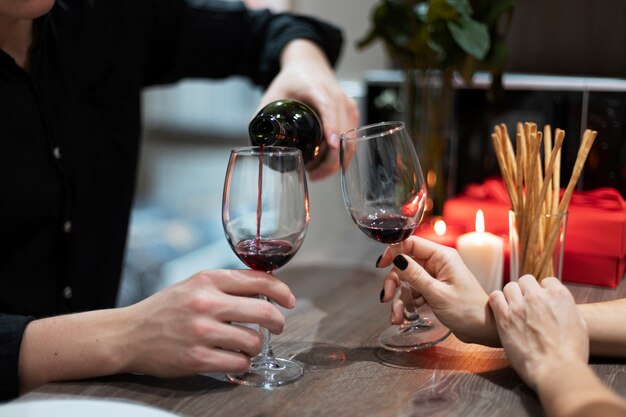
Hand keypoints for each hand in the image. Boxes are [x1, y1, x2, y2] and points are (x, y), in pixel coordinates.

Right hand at [122, 269, 295, 375]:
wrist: (129, 334)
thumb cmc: (166, 309)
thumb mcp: (194, 285)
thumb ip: (227, 285)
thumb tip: (266, 288)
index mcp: (208, 280)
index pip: (259, 280)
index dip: (282, 291)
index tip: (289, 300)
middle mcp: (206, 303)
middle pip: (264, 312)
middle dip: (278, 322)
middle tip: (277, 327)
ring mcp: (201, 331)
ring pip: (254, 340)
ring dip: (256, 346)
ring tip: (245, 345)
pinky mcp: (197, 358)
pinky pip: (238, 362)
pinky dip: (242, 362)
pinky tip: (233, 358)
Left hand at [259, 39, 358, 180]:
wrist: (310, 66)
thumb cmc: (293, 80)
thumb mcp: (274, 93)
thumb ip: (262, 116)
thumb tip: (256, 143)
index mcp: (318, 89)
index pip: (329, 108)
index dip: (331, 127)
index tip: (331, 145)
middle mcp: (338, 97)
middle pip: (343, 131)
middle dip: (331, 159)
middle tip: (312, 175)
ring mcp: (348, 106)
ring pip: (350, 140)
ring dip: (336, 161)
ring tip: (316, 174)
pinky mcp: (352, 115)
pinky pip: (352, 140)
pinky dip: (342, 155)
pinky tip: (327, 166)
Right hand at [377, 236, 498, 345]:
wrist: (483, 330)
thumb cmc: (467, 311)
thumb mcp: (437, 293)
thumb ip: (415, 276)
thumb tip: (397, 258)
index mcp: (442, 257)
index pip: (412, 243)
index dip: (394, 251)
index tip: (381, 265)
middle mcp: (438, 263)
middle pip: (405, 264)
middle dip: (394, 282)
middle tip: (387, 298)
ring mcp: (435, 276)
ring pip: (407, 280)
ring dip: (399, 298)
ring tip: (396, 316)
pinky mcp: (433, 289)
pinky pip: (413, 292)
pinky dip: (406, 304)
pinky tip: (402, 317)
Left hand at [489, 275, 588, 387]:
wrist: (556, 370)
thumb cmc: (571, 353)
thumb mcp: (579, 325)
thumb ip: (566, 309)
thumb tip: (560, 305)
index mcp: (559, 295)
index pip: (546, 281)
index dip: (543, 292)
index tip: (542, 303)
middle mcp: (538, 296)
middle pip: (525, 281)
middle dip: (526, 291)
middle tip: (526, 306)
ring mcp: (519, 306)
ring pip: (509, 287)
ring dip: (511, 296)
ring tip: (514, 310)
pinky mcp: (504, 317)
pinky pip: (494, 297)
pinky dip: (497, 301)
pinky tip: (501, 311)